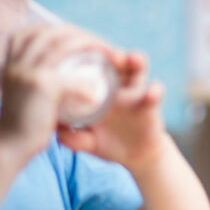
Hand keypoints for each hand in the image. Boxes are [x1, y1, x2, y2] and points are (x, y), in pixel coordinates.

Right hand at [0, 24, 109, 158]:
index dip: (58, 29)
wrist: (9, 148)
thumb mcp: (21, 92)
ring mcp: (28, 73)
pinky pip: (71, 79)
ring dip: (91, 46)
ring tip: (110, 55)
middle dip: (80, 34)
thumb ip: (34, 78)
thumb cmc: (21, 124)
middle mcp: (18, 62)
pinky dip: (87, 84)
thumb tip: (54, 70)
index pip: (34, 31)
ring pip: (64, 46)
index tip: (78, 37)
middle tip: (101, 44)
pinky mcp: (42, 88)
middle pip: (53, 33)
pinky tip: (98, 92)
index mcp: (11, 61)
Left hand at [57, 50, 166, 171]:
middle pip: (115, 61)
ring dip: (136, 61)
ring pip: (138, 68)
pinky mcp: (151, 103)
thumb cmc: (108, 143)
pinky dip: (155, 90)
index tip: (79, 52)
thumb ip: (72, 138)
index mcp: (98, 89)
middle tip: (105, 53)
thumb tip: (54, 130)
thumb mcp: (86, 141)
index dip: (87, 57)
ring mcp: (135, 91)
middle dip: (111, 53)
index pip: (92, 66)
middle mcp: (117, 85)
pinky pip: (156, 92)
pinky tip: (151, 92)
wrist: (136, 157)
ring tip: (133, 59)